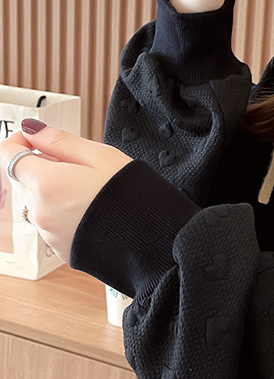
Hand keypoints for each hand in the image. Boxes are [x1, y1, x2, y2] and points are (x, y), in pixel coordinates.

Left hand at [0, 120, 132, 263]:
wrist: (153, 236)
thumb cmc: (131, 195)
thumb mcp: (99, 155)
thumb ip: (59, 140)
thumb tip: (31, 129)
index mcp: (46, 184)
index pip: (7, 154)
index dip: (19, 140)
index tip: (34, 137)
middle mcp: (39, 211)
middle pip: (22, 179)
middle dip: (39, 166)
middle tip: (74, 163)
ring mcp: (48, 233)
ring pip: (36, 202)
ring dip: (51, 191)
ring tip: (88, 189)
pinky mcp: (61, 249)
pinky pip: (50, 223)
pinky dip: (62, 213)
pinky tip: (89, 209)